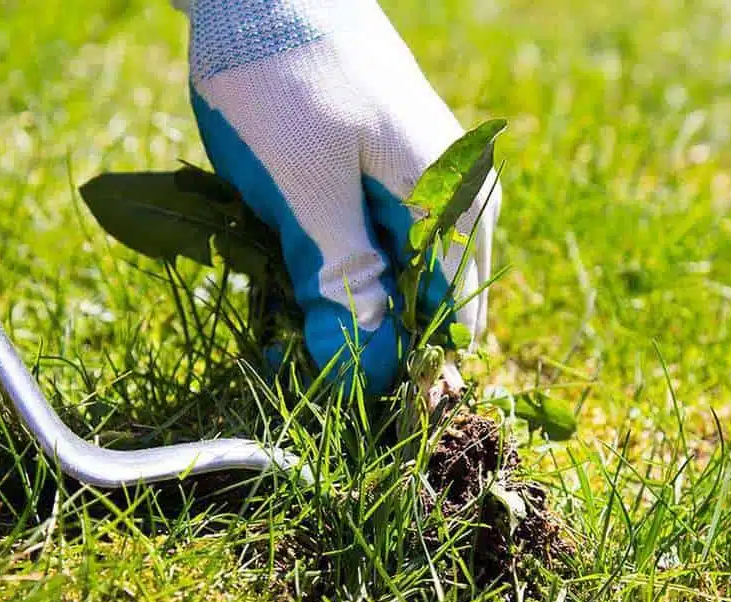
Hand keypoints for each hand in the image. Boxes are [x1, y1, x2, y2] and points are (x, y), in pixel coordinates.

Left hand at [178, 0, 500, 395]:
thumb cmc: (283, 78)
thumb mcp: (305, 193)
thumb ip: (342, 283)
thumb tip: (366, 374)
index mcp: (453, 203)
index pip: (447, 322)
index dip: (395, 370)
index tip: (335, 394)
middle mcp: (453, 196)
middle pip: (420, 304)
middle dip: (359, 337)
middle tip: (289, 353)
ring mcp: (418, 181)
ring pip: (388, 276)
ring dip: (333, 302)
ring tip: (276, 309)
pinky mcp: (379, 171)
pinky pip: (365, 240)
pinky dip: (323, 263)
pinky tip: (279, 262)